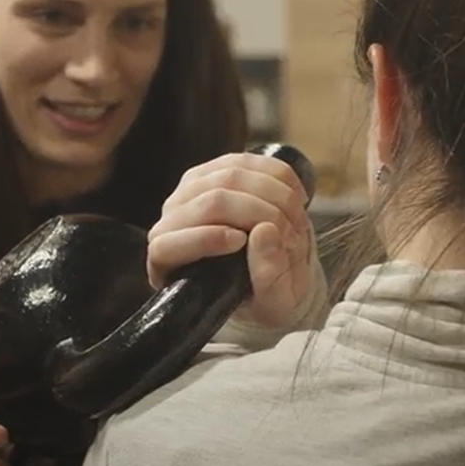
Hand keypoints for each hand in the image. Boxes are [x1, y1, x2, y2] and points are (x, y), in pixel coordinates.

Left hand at [148, 152, 313, 327]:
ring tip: (298, 221)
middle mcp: (172, 223)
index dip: (203, 239)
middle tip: (292, 235)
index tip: (241, 243)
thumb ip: (269, 279)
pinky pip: (249, 160)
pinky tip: (297, 198)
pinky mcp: (218, 169)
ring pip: (230, 175)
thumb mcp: (274, 305)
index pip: (167, 245)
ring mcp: (191, 190)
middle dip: (261, 212)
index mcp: (169, 266)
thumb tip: (264, 232)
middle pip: (209, 201)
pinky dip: (279, 176)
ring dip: (275, 194)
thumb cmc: (266, 298)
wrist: (274, 276)